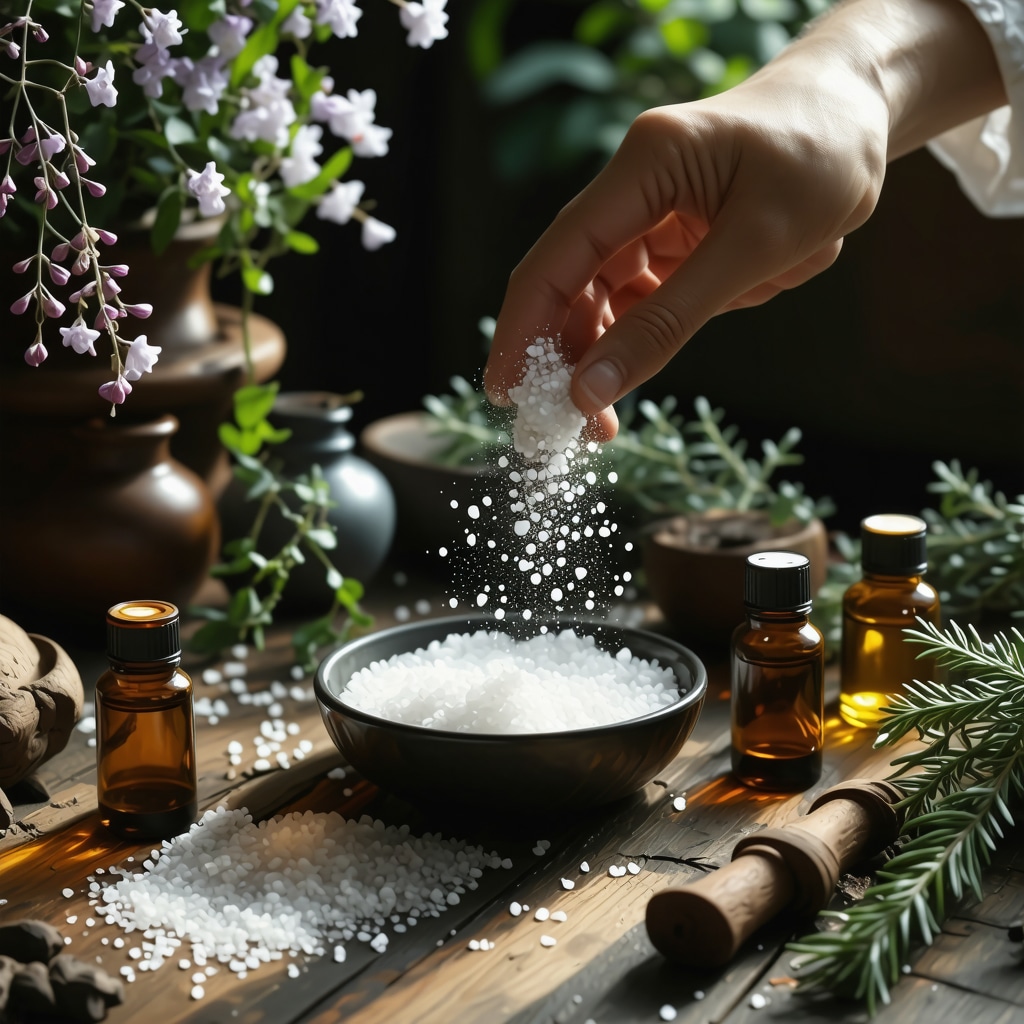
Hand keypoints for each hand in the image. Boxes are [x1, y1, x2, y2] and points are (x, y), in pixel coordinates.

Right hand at [484, 61, 889, 438]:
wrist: (862, 116)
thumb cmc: (821, 159)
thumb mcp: (753, 247)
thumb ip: (667, 322)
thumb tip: (590, 390)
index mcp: (643, 168)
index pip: (558, 258)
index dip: (522, 329)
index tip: (506, 393)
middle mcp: (632, 191)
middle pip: (571, 284)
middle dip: (563, 357)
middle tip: (566, 428)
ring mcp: (650, 218)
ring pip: (602, 302)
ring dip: (599, 359)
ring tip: (603, 422)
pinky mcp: (673, 242)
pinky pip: (641, 303)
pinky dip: (638, 341)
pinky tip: (638, 371)